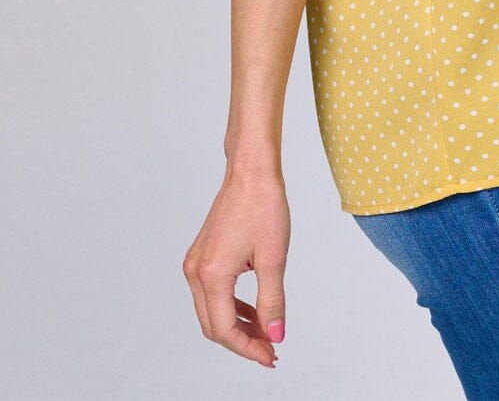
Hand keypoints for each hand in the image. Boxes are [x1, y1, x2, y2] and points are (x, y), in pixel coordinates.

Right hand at [183, 169, 290, 368]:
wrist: (251, 170)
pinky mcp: (202, 255)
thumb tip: (275, 335)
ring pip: (211, 311)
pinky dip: (232, 306)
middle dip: (242, 341)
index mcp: (212, 275)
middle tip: (271, 349)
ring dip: (237, 325)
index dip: (249, 348)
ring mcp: (196, 263)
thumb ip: (273, 302)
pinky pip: (212, 293)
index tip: (272, 355)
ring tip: (266, 333)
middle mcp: (196, 272)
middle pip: (214, 325)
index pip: (225, 329)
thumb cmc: (263, 205)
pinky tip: (254, 311)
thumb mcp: (274, 257)